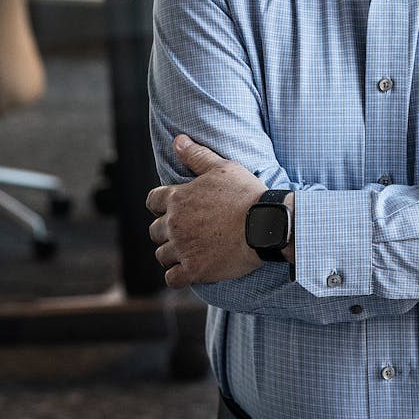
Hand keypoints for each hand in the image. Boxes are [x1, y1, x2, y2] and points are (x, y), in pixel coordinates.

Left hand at [145, 135, 266, 287]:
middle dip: (167, 231)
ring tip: (189, 251)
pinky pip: (172, 279)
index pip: (152, 201)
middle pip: (154, 231)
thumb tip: (178, 140)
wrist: (266, 224)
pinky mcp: (195, 270)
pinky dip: (178, 276)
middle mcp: (174, 224)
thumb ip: (196, 155)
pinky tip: (190, 270)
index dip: (161, 205)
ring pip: (161, 255)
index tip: (174, 209)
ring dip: (172, 254)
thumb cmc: (246, 194)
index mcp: (177, 199)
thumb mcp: (223, 167)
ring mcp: (183, 249)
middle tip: (187, 231)